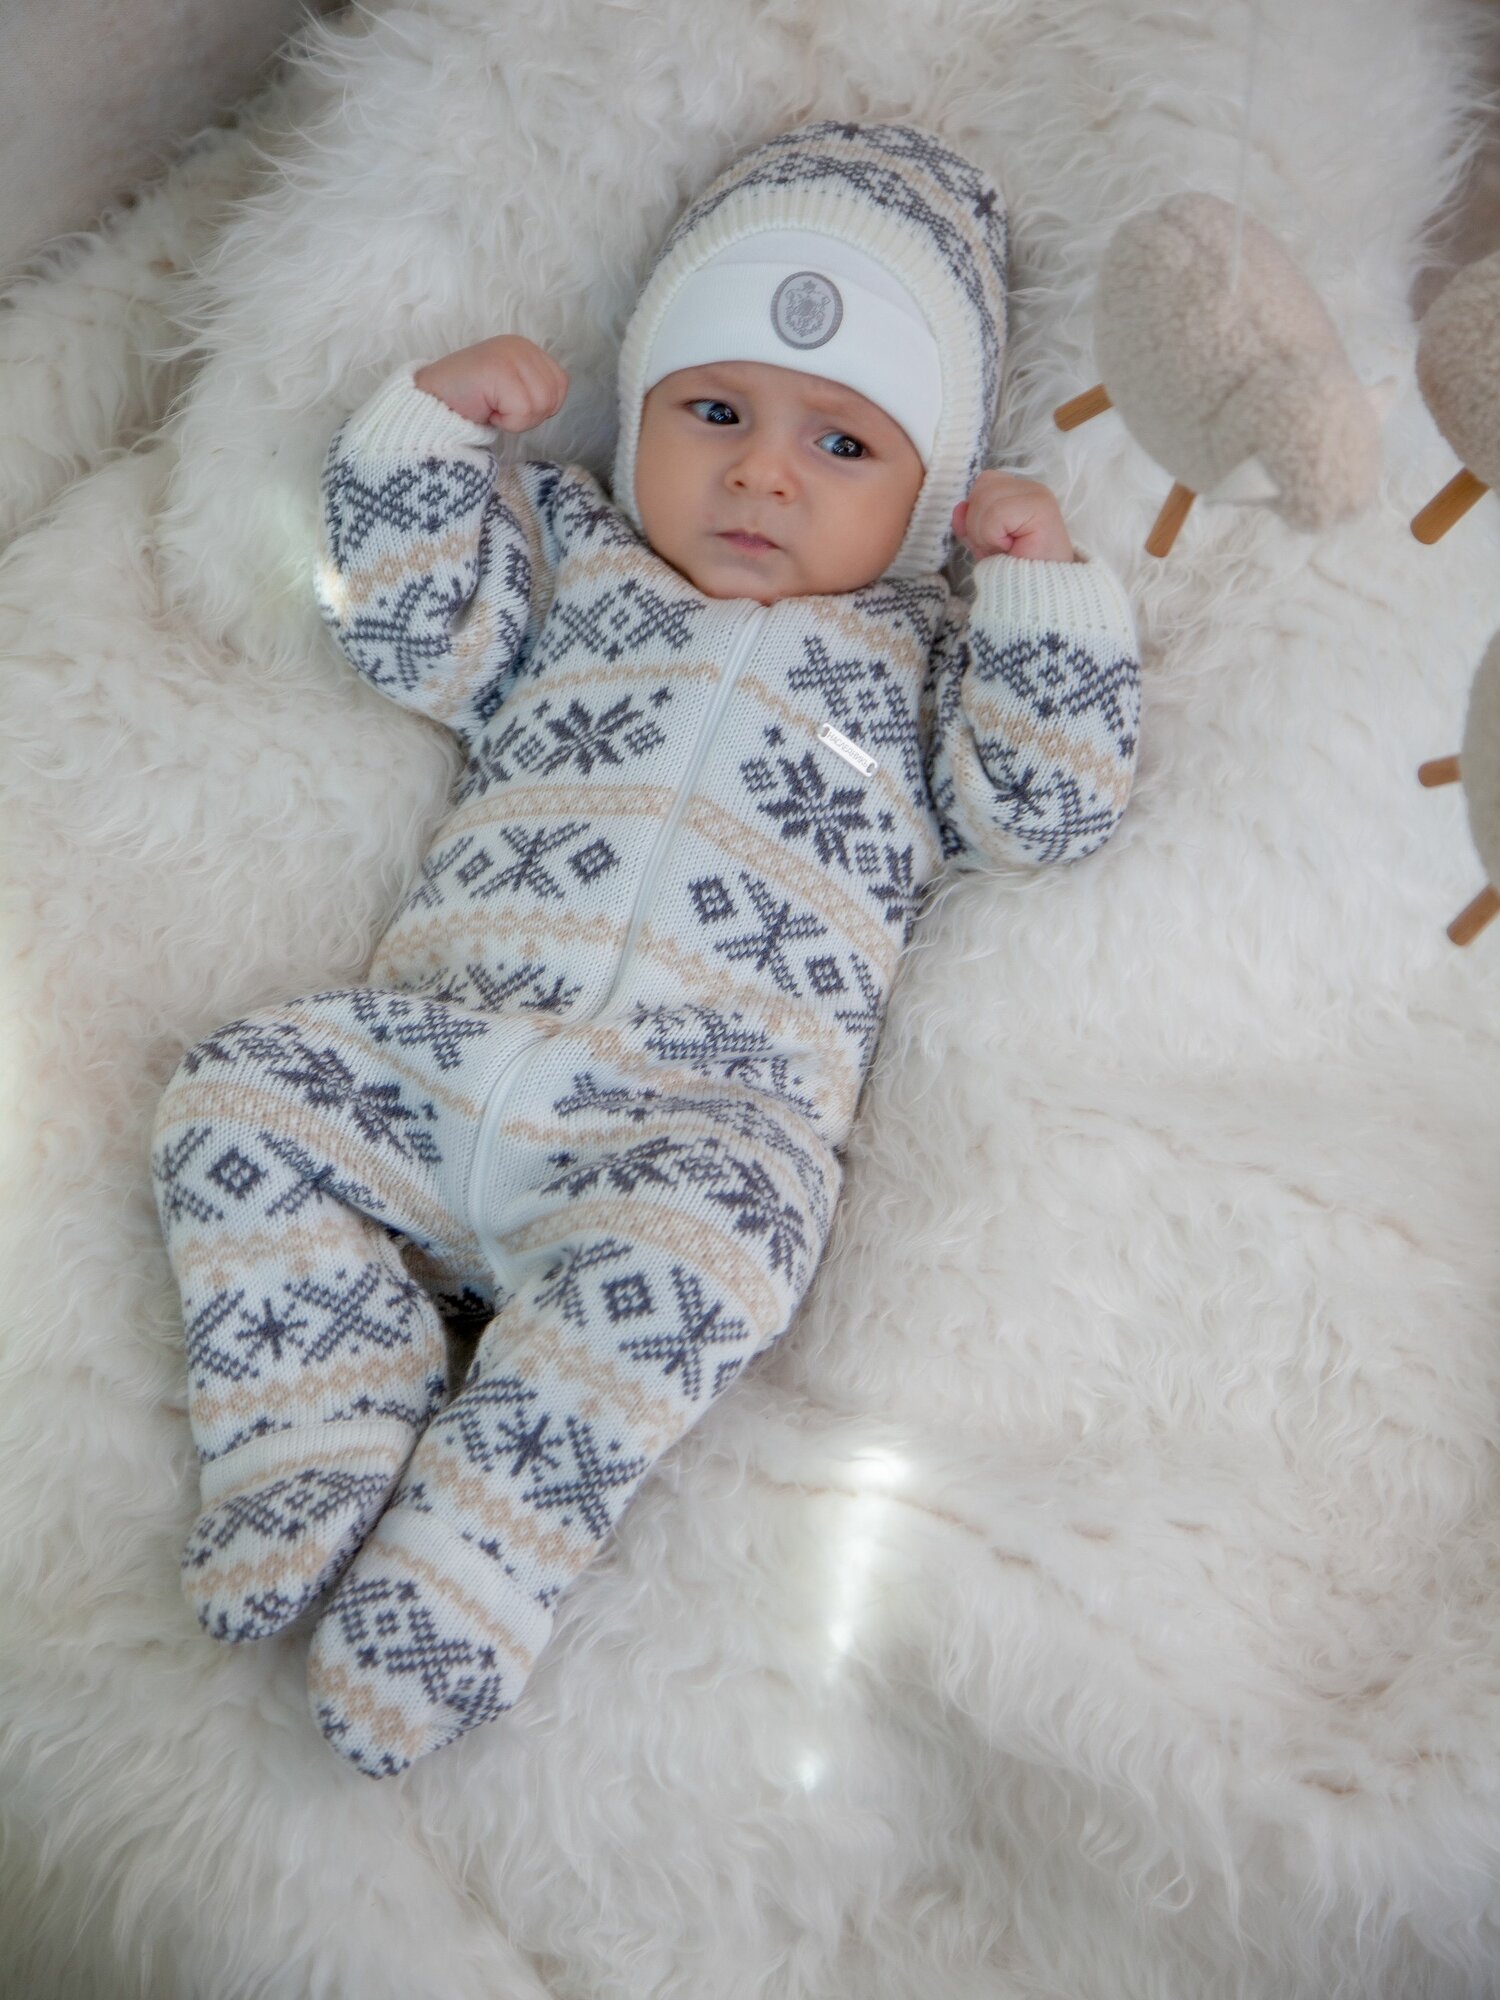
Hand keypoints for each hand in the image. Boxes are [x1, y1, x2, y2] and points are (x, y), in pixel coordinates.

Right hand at [413, 334, 568, 432]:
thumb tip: (552, 402)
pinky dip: (506, 421)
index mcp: (526, 348)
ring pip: (541, 405)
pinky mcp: (500, 370)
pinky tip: (486, 409)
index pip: (560, 385)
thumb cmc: (469, 401)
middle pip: (553, 397)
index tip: (508, 404)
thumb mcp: (510, 389)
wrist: (430, 403)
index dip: (538, 407)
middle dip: (528, 415)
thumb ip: (534, 388)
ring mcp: (510, 355)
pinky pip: (524, 411)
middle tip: (498, 407)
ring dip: (517, 419)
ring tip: (492, 407)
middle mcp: (521, 346)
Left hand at [952, 470, 1074, 562]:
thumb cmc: (1015, 572)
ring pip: (985, 499)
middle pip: (982, 487)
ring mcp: (1038, 495)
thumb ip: (969, 521)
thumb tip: (960, 507)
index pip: (984, 484)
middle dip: (978, 524)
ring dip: (985, 533)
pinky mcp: (1040, 507)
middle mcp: (1032, 488)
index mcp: (1020, 492)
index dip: (977, 515)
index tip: (995, 541)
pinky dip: (992, 537)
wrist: (1039, 596)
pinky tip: (1010, 548)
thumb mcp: (983, 542)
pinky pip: (994, 514)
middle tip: (1000, 547)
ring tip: (1006, 548)